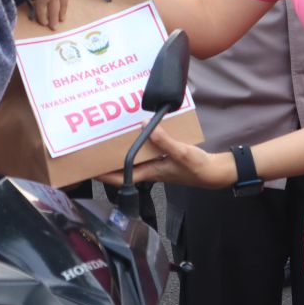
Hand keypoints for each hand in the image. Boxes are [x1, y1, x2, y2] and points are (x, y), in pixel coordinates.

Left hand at [98, 124, 236, 188]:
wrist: (214, 173)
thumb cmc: (197, 168)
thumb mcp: (181, 153)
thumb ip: (164, 141)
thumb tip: (146, 126)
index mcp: (150, 172)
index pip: (121, 178)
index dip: (104, 176)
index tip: (90, 170)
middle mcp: (151, 170)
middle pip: (125, 168)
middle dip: (110, 161)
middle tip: (96, 150)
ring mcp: (158, 165)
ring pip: (135, 160)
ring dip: (124, 152)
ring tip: (113, 140)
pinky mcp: (165, 159)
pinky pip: (148, 152)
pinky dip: (141, 144)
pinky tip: (142, 133)